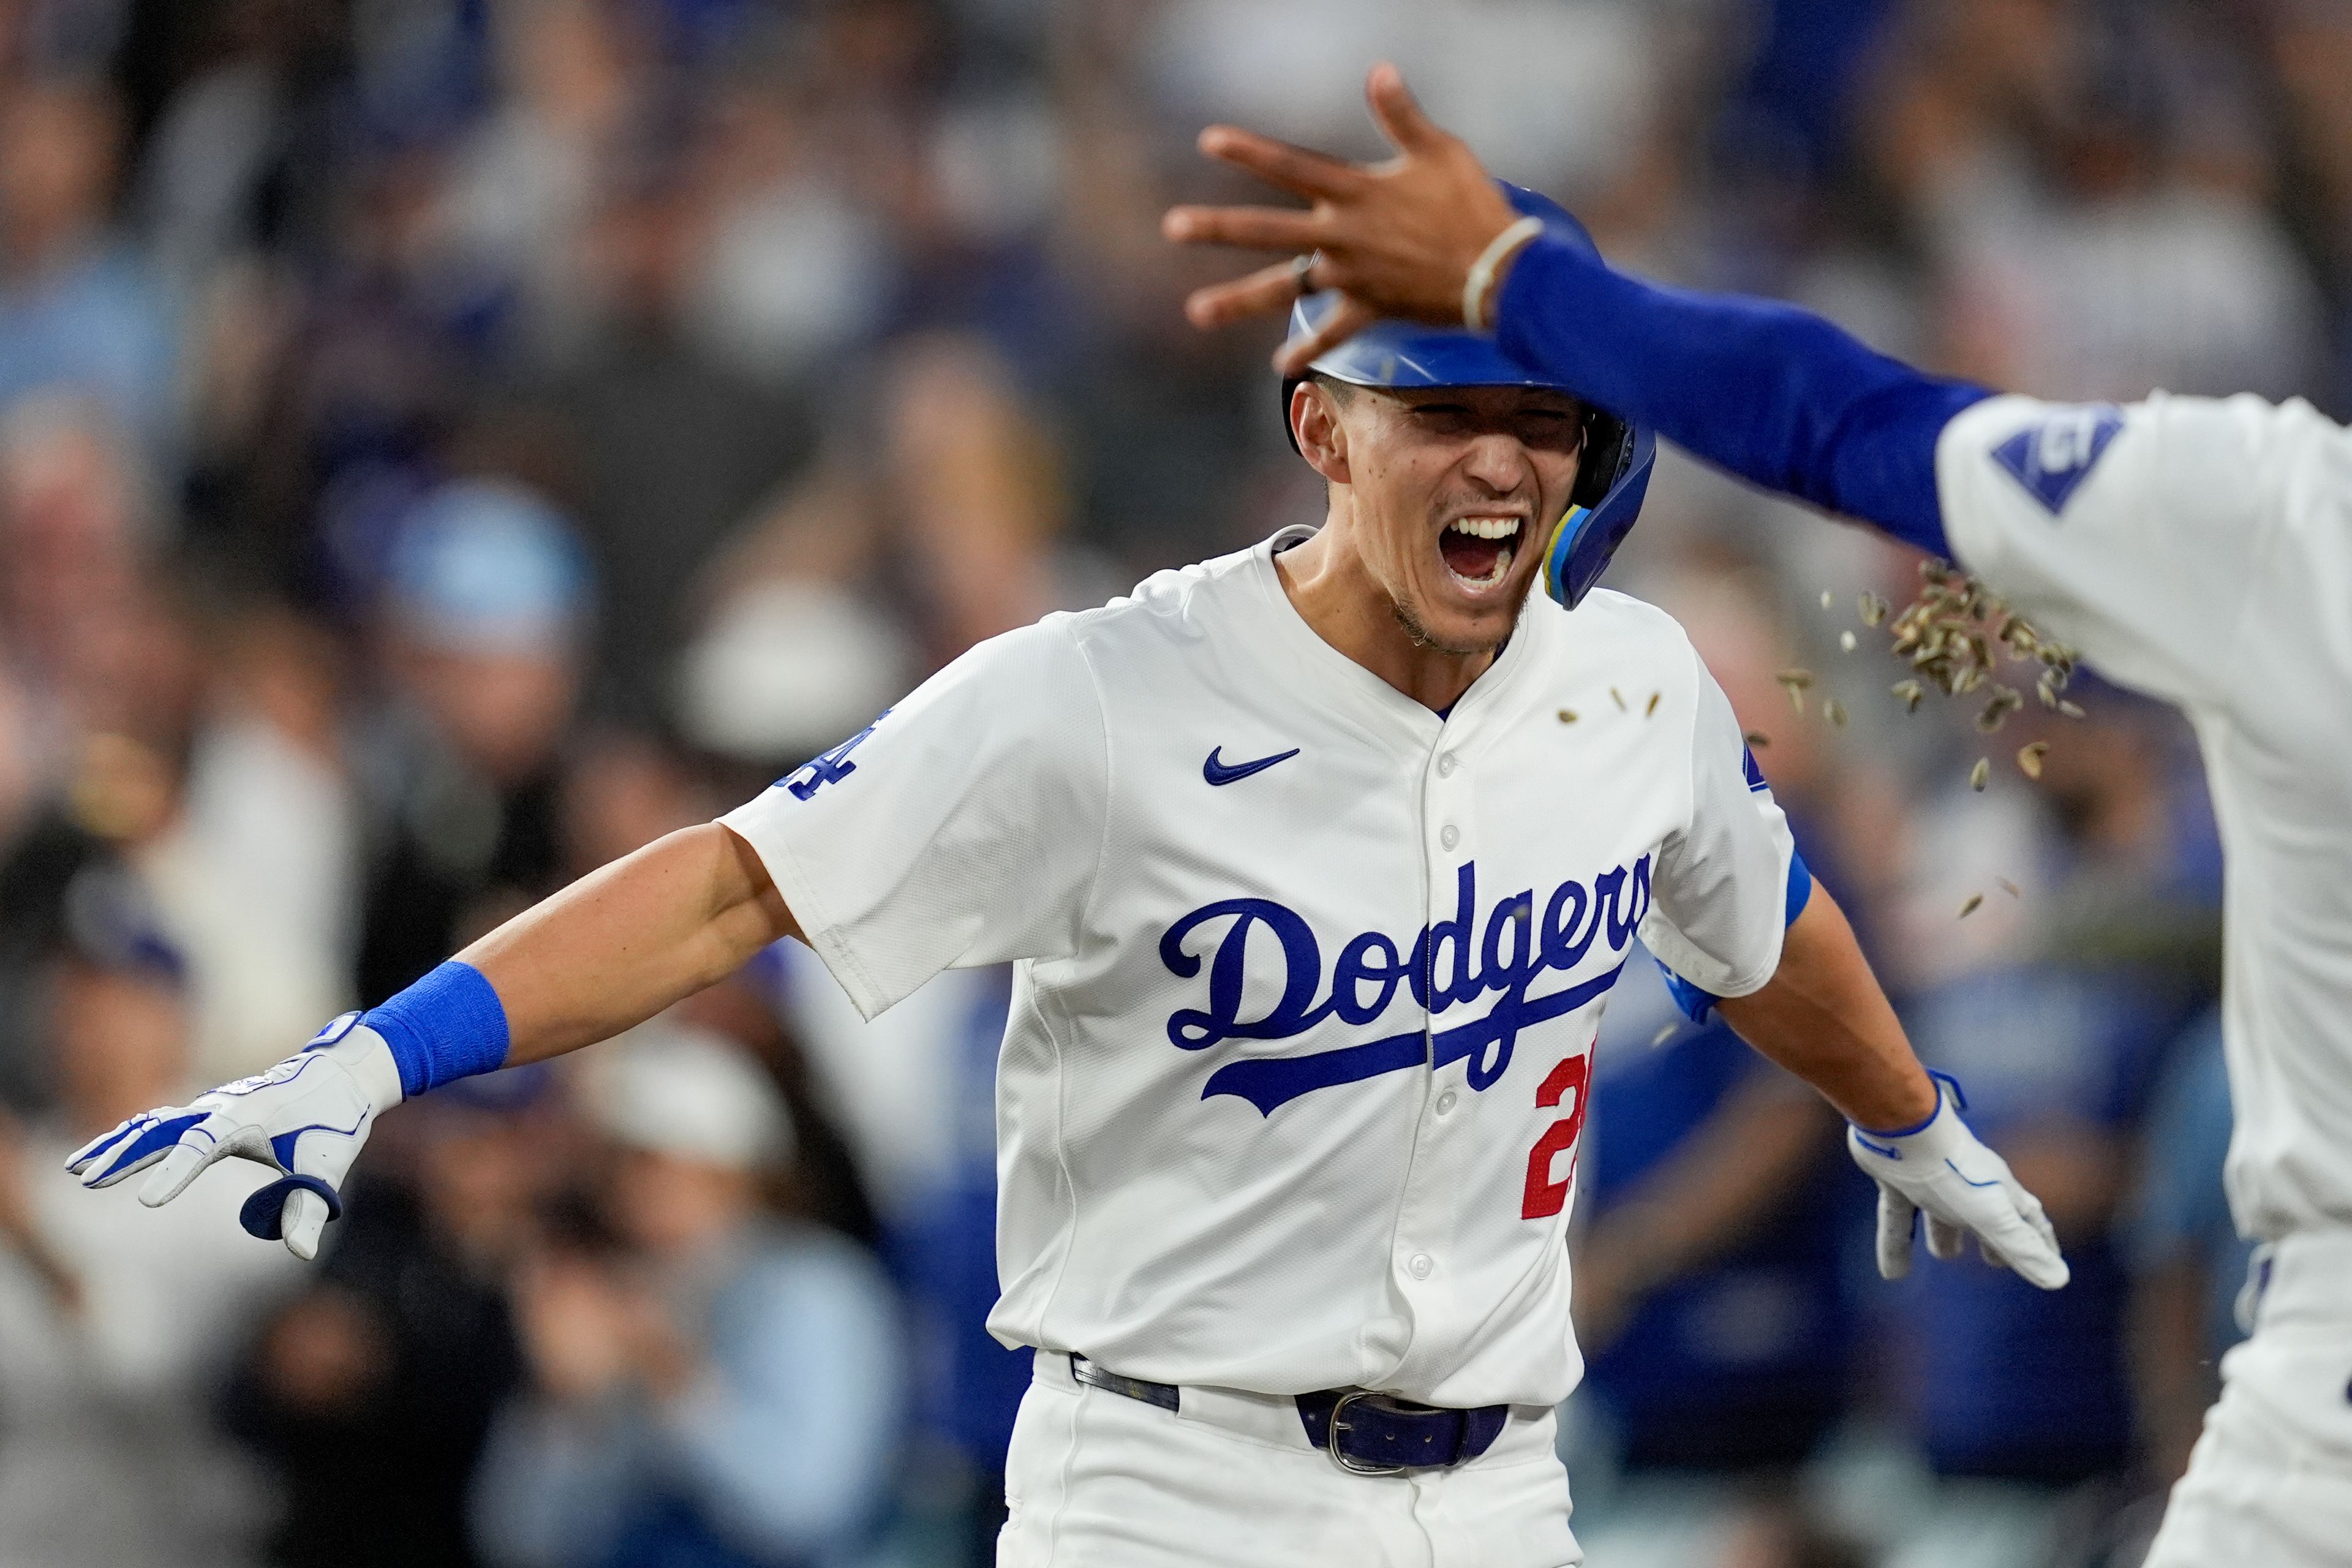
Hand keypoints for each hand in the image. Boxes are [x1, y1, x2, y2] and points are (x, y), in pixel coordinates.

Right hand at [64, 1013, 402, 1259]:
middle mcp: (221, 1107)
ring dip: (117, 1144)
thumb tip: (302, 1253)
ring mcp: (212, 1105)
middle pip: (162, 1129)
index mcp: (246, 1118)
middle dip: (124, 1155)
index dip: (174, 1173)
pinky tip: (108, 1152)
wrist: (342, 1076)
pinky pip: (162, 1122)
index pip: (201, 1146)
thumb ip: (310, 1209)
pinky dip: (133, 1136)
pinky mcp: (210, 1111)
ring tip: (77, 1168)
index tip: (147, 1202)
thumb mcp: (327, 1169)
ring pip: (154, 1123)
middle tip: (86, 1179)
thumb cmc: (334, 1123)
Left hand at [1162, 62, 1522, 373]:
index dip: (1250, 152)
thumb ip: (1402, 115)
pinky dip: (1308, 350)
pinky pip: (1332, 333)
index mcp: (1354, 193)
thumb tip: (1379, 70)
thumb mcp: (1439, 151)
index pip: (1291, 166)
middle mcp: (1341, 236)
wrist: (1498, 272)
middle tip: (1172, 226)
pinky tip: (1281, 367)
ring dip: (1238, 300)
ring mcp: (1351, 276)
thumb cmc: (1472, 204)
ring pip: (1284, 289)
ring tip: (1196, 311)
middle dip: (1218, 227)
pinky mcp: (1370, 308)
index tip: (1208, 142)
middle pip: (1267, 230)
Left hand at [1847, 1084, 2068, 1289]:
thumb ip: (2021, 1249)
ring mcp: (1932, 1180)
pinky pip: (1898, 1217)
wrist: (1902, 1129)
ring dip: (1943, 1237)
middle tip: (1993, 1261)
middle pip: (1985, 1215)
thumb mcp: (1993, 1217)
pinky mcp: (1898, 1179)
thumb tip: (2060, 1280)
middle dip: (1992, 1237)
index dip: (2040, 1241)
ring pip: (1940, 1215)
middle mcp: (1968, 1184)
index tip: (2051, 1259)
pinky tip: (1892, 1274)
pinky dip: (1896, 1244)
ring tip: (1943, 1256)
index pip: (2029, 1219)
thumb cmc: (1953, 1172)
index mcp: (1998, 1193)